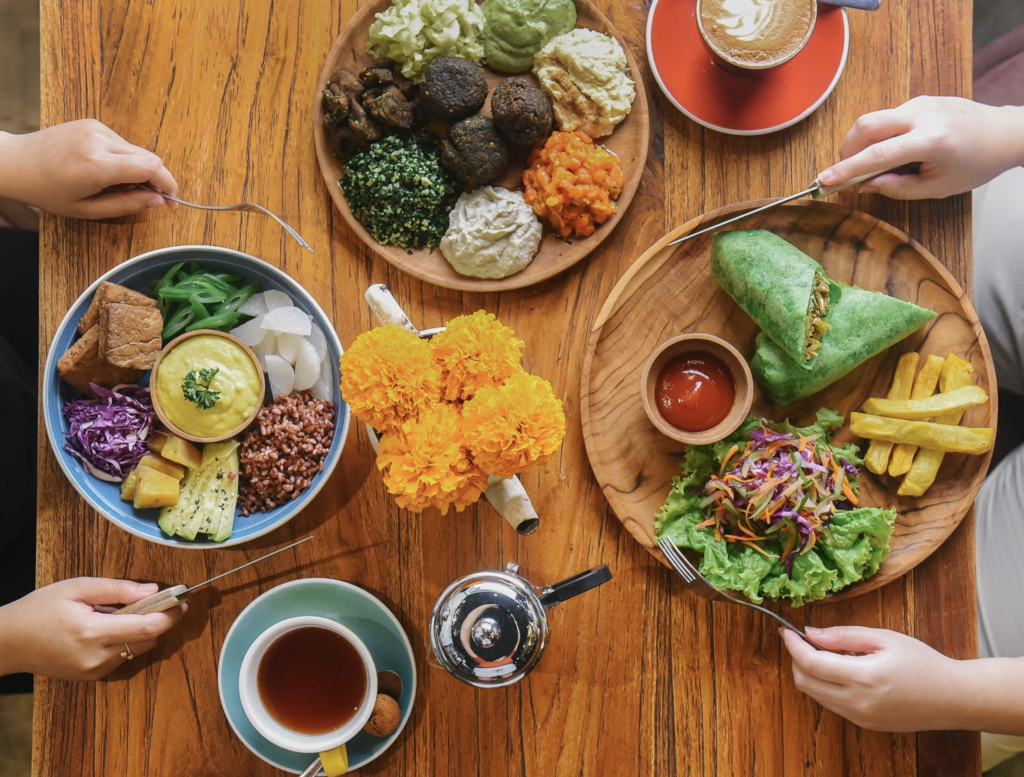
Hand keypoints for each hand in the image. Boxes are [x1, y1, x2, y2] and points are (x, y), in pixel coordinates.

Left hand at [0, 119, 178, 218]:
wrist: (17, 162)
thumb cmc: (48, 191)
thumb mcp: (87, 209)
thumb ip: (127, 205)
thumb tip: (159, 201)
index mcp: (97, 165)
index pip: (151, 168)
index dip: (169, 185)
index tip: (172, 202)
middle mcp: (99, 141)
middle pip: (150, 158)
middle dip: (157, 180)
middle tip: (152, 199)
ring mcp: (96, 128)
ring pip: (138, 151)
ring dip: (140, 170)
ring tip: (120, 186)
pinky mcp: (94, 123)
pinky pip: (123, 144)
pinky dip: (125, 159)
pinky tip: (108, 171)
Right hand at [0, 578, 185, 680]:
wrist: (8, 642)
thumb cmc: (39, 610)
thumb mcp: (77, 588)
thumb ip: (117, 589)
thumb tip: (152, 590)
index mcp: (93, 633)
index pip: (147, 628)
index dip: (170, 615)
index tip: (182, 601)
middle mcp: (97, 657)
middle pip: (148, 641)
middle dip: (159, 621)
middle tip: (158, 600)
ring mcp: (94, 671)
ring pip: (137, 651)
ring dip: (141, 632)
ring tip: (120, 613)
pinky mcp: (92, 677)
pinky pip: (123, 658)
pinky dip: (126, 642)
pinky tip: (108, 629)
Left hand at [780, 626, 965, 730]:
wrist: (953, 698)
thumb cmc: (923, 663)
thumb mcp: (884, 638)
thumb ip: (844, 635)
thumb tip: (810, 633)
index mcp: (863, 678)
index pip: (810, 663)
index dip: (792, 646)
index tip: (784, 630)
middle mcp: (858, 703)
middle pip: (805, 683)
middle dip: (796, 659)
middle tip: (802, 640)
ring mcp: (860, 718)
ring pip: (816, 695)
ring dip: (809, 673)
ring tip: (823, 652)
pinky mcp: (865, 725)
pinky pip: (832, 704)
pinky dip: (825, 686)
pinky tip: (840, 670)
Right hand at [818, 96, 1023, 199]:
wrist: (1005, 133)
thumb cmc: (976, 163)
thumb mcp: (937, 187)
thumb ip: (897, 188)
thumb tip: (864, 185)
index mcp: (931, 141)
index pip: (877, 155)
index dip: (847, 169)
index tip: (824, 179)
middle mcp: (923, 116)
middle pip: (866, 125)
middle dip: (847, 149)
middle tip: (845, 170)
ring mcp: (921, 103)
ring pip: (874, 120)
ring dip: (864, 144)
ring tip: (875, 165)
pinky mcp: (920, 100)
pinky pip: (888, 118)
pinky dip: (881, 137)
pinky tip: (894, 151)